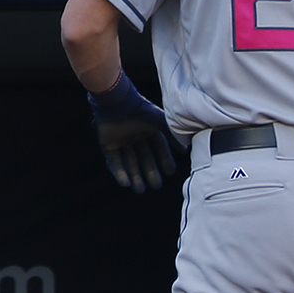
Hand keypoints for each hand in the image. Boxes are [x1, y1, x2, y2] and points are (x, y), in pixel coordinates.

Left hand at [89, 71, 175, 192]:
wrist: (117, 102)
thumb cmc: (141, 110)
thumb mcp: (161, 122)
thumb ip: (173, 136)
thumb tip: (186, 150)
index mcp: (149, 129)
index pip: (159, 148)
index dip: (164, 160)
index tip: (170, 173)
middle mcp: (135, 136)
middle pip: (144, 158)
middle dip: (150, 172)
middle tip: (156, 186)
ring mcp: (120, 141)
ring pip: (129, 162)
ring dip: (134, 176)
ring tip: (140, 191)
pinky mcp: (107, 144)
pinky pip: (114, 161)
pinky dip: (118, 172)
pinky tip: (125, 183)